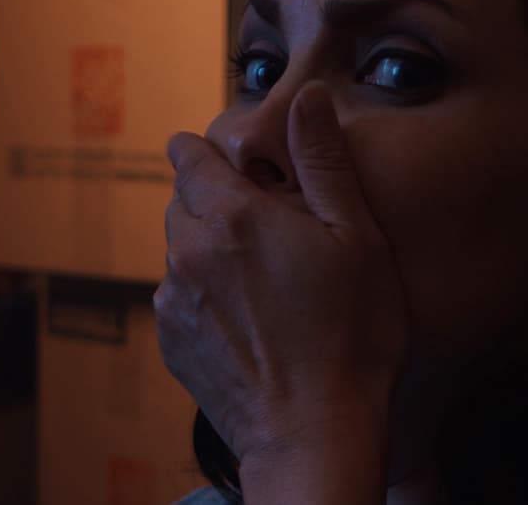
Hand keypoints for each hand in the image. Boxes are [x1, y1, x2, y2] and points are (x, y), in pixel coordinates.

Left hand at [154, 82, 409, 462]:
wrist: (314, 431)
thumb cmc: (351, 336)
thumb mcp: (357, 237)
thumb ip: (323, 161)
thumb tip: (305, 98)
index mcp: (232, 215)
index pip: (188, 154)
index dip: (207, 150)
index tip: (230, 158)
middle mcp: (189, 250)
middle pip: (182, 199)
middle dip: (213, 199)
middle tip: (264, 223)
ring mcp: (173, 299)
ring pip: (179, 249)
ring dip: (209, 249)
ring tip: (263, 277)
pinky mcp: (170, 340)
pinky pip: (177, 296)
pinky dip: (204, 295)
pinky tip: (249, 317)